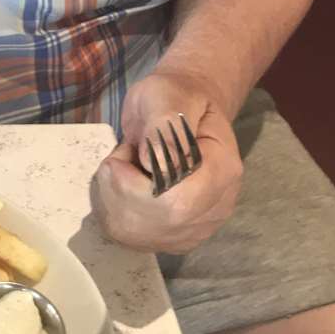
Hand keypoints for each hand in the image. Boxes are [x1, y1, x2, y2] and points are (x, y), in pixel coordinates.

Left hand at [91, 69, 242, 253]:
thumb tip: (157, 163)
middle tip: (125, 156)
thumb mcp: (165, 96)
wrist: (182, 110)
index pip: (176, 201)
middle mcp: (216, 208)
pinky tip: (123, 188)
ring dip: (113, 197)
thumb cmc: (173, 98)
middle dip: (120, 186)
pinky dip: (112, 210)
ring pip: (135, 234)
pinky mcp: (173, 237)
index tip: (130, 149)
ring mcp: (197, 227)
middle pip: (156, 221)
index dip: (136, 181)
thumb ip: (163, 124)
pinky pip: (129, 237)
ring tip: (126, 169)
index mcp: (222, 170)